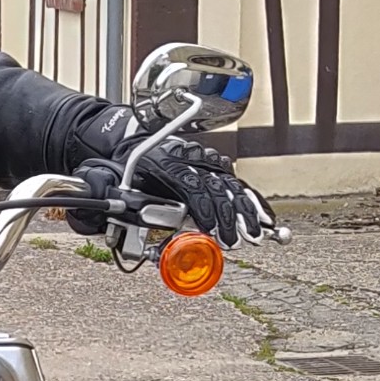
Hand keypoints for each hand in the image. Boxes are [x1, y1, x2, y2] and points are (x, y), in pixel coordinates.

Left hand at [67, 112, 272, 248]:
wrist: (125, 141)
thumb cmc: (122, 170)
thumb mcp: (116, 188)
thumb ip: (126, 212)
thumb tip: (127, 235)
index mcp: (163, 162)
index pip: (190, 186)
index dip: (204, 209)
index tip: (213, 230)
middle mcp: (186, 157)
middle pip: (215, 186)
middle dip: (228, 216)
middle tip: (236, 240)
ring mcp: (200, 158)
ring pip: (229, 183)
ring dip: (245, 210)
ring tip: (257, 232)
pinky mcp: (210, 163)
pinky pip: (234, 182)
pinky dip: (249, 200)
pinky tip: (262, 216)